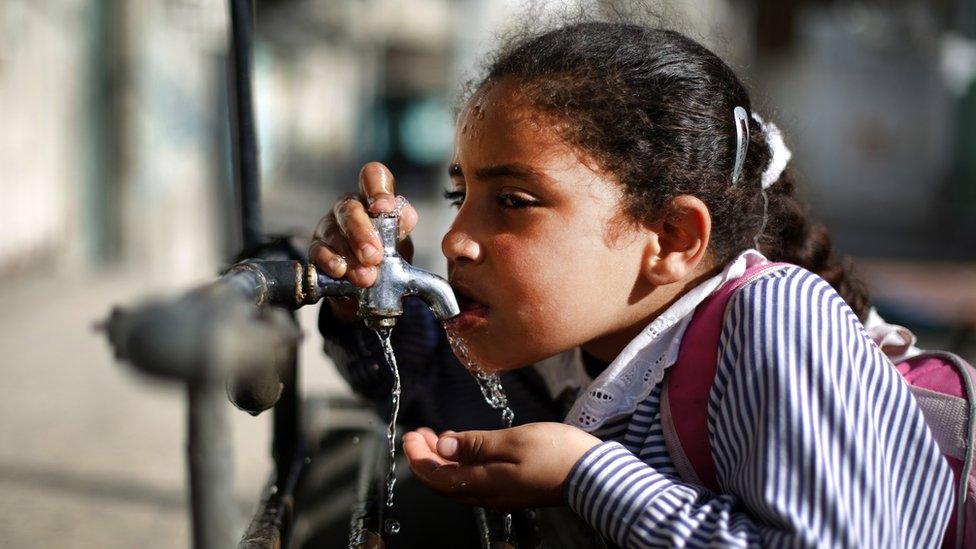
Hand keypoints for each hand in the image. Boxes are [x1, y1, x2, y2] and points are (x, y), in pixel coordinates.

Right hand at [308, 162, 417, 319]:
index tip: (383, 208)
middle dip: (361, 232)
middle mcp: (348, 207)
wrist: (373, 281)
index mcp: (372, 197)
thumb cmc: (387, 252)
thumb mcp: (401, 239)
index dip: (377, 189)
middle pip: (349, 208)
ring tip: (365, 275)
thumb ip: (403, 225)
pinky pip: (318, 251)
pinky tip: (340, 270)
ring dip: (350, 254)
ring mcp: (330, 227)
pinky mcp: (317, 249)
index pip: (373, 177)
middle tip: (374, 256)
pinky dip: (330, 261)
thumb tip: (405, 216)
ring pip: (334, 232)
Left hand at [402, 422, 601, 509]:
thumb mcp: (512, 441)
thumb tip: (443, 446)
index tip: (409, 436)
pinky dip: (461, 464)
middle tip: (417, 435)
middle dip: (425, 459)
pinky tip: (463, 448)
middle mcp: (488, 495)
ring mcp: (500, 494)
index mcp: (484, 484)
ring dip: (442, 461)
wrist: (593, 475)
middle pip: (444, 482)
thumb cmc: (556, 453)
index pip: (437, 477)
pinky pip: (475, 480)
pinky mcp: (512, 489)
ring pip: (459, 482)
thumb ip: (476, 444)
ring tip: (435, 437)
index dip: (418, 458)